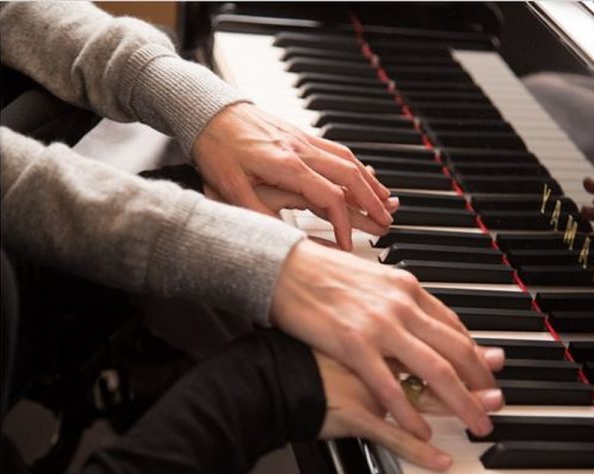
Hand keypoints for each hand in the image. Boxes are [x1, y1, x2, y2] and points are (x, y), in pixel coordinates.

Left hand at [193, 103, 392, 249]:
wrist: (206, 109)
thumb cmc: (214, 147)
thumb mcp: (228, 188)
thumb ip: (258, 215)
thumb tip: (283, 240)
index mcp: (286, 165)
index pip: (329, 198)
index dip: (344, 225)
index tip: (348, 245)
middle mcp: (301, 150)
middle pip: (350, 176)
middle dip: (372, 202)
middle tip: (387, 222)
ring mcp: (303, 140)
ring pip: (348, 161)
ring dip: (370, 182)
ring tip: (386, 200)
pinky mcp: (300, 135)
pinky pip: (337, 150)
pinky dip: (357, 165)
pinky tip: (363, 174)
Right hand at [271, 240, 503, 440]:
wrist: (282, 267)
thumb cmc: (322, 271)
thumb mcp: (372, 277)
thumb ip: (399, 299)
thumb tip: (419, 316)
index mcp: (406, 287)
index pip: (454, 327)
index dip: (475, 356)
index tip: (486, 375)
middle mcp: (401, 304)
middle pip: (455, 350)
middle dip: (480, 384)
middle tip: (493, 406)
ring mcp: (380, 325)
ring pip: (435, 370)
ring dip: (461, 402)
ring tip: (474, 423)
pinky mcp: (353, 344)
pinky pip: (390, 386)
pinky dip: (410, 412)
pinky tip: (422, 430)